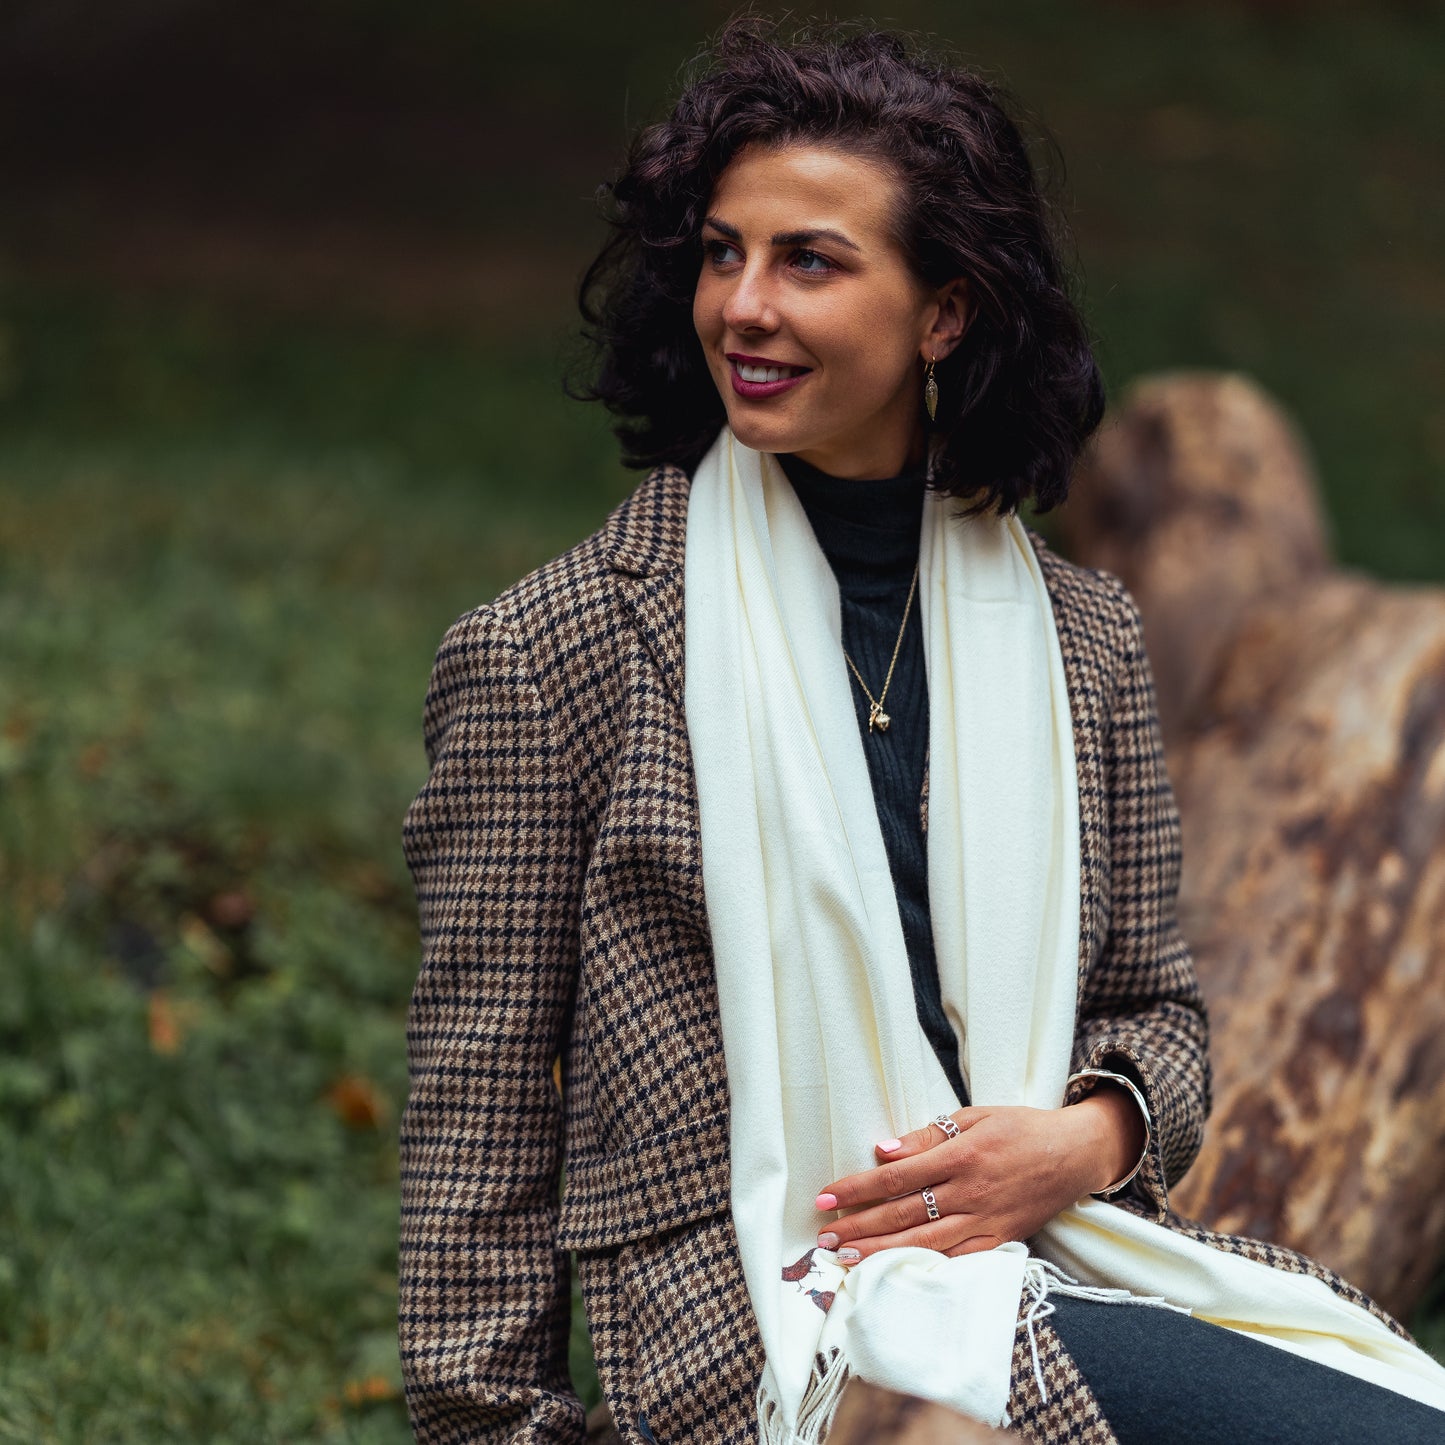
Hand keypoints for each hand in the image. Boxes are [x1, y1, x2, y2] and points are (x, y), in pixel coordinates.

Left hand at [813, 1093, 1143, 1261]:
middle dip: (859, 1225)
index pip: (896, 1177)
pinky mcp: (999, 1240)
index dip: (857, 1188)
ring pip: (924, 1241)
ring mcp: (985, 1220)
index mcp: (960, 1156)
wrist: (1074, 1154)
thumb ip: (927, 1136)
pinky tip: (896, 1269)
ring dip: (881, 1251)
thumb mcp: (974, 1117)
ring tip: (846, 1258)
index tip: (826, 1196)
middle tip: (824, 1236)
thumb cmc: (1020, 1128)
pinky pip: (956, 1257)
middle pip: (903, 1214)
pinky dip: (924, 1264)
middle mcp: (969, 1192)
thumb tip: (883, 1152)